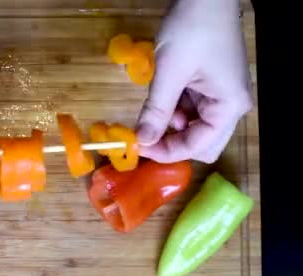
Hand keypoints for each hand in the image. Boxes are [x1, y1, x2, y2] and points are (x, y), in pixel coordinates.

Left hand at [135, 0, 252, 162]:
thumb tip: (141, 141)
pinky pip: (191, 110)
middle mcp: (230, 106)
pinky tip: (160, 98)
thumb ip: (156, 110)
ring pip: (193, 127)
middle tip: (143, 133)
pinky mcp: (210, 86)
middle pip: (201, 143)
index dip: (167, 152)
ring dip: (169, 125)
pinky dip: (173, 109)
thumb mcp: (170, 72)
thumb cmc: (192, 29)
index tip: (138, 148)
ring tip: (151, 108)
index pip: (199, 147)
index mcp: (229, 106)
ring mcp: (221, 96)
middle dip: (171, 142)